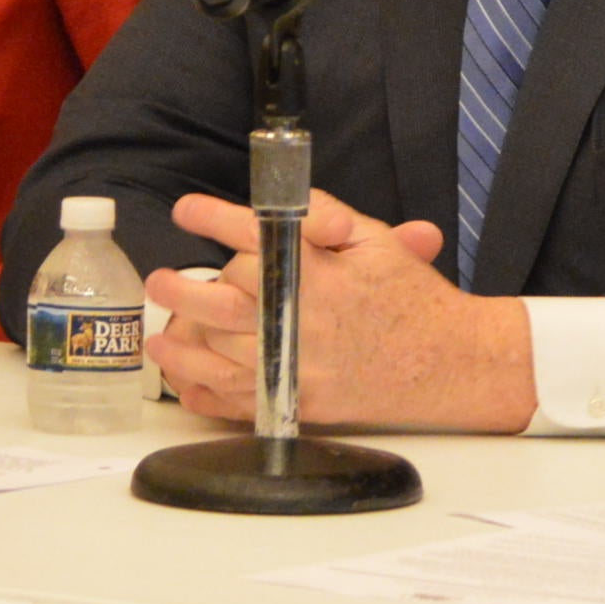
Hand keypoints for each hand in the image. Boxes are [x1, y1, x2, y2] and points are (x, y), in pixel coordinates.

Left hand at [145, 189, 535, 432]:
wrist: (445, 363)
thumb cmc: (411, 299)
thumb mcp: (378, 243)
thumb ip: (327, 218)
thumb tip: (286, 201)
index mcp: (318, 273)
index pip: (252, 235)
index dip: (212, 217)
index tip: (186, 210)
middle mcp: (299, 319)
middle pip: (220, 300)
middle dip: (180, 288)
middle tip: (160, 280)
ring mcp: (293, 365)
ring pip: (216, 353)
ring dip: (179, 342)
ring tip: (159, 334)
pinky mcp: (294, 403)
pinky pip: (234, 400)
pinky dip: (202, 392)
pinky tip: (185, 380)